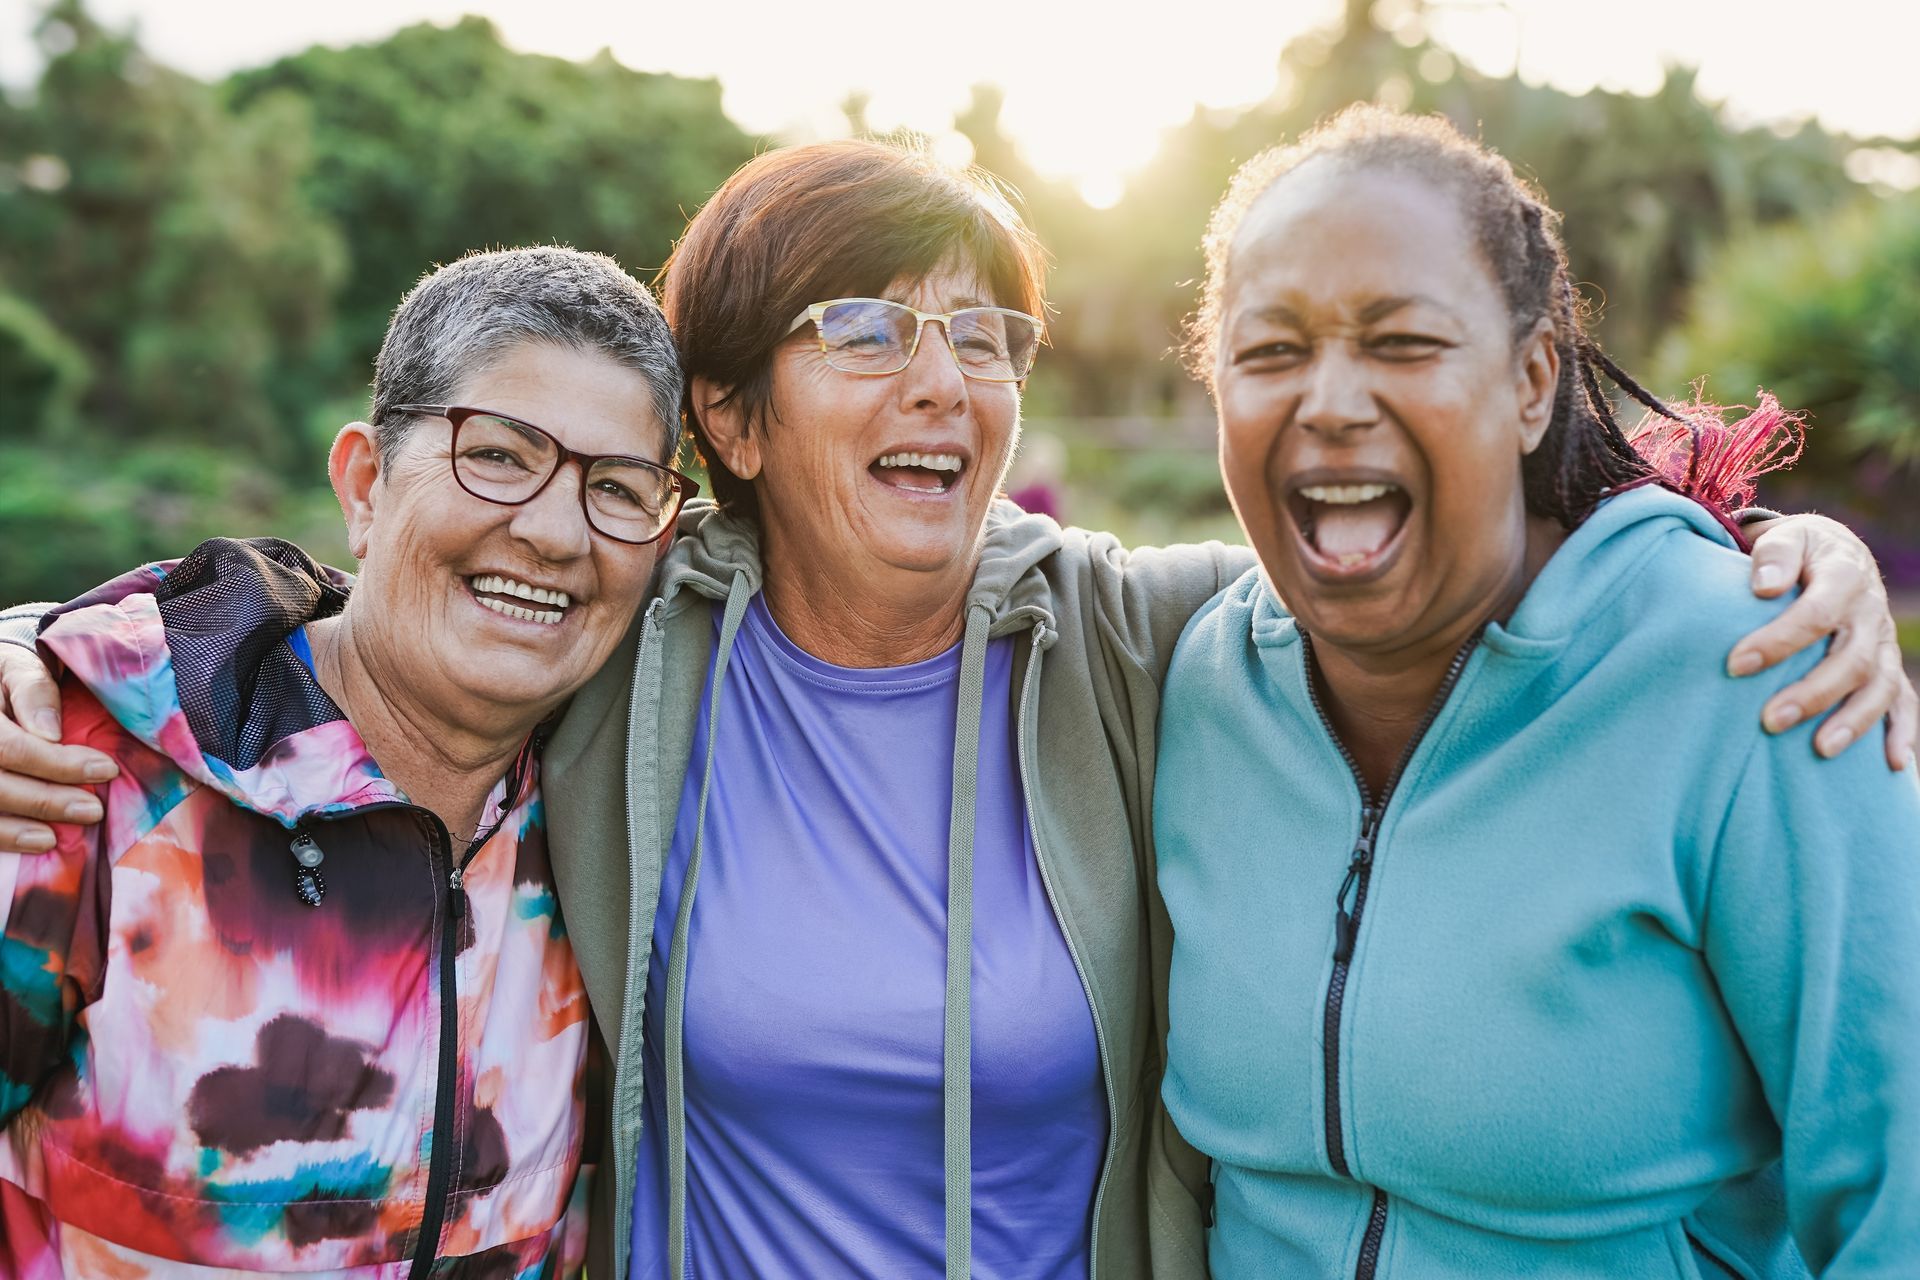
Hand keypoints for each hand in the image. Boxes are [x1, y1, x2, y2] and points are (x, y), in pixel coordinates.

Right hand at [0, 643, 115, 852]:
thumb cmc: (5, 673)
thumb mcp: (20, 666)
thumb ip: (34, 691)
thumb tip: (50, 733)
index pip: (9, 747)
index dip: (56, 763)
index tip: (106, 769)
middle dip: (44, 801)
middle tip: (93, 809)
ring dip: (15, 830)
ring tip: (57, 837)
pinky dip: (1, 838)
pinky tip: (32, 842)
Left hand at [1727, 514, 1917, 769]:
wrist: (1831, 552)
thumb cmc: (1796, 551)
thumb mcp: (1786, 537)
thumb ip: (1775, 555)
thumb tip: (1764, 588)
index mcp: (1846, 577)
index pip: (1817, 613)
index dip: (1779, 640)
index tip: (1735, 665)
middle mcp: (1871, 613)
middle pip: (1851, 659)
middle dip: (1812, 693)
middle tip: (1769, 720)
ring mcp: (1883, 644)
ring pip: (1880, 687)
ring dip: (1853, 720)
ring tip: (1819, 750)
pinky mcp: (1887, 667)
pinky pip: (1903, 703)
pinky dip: (1902, 733)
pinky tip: (1893, 765)